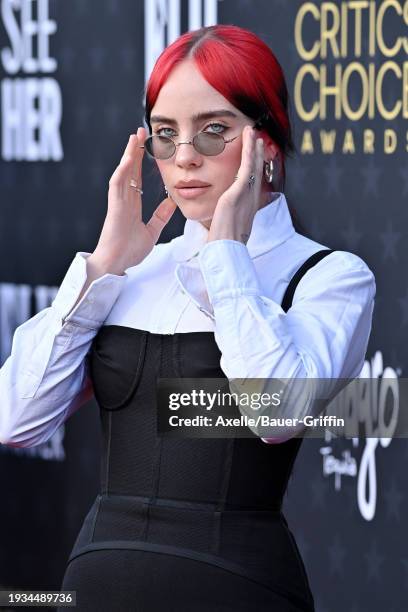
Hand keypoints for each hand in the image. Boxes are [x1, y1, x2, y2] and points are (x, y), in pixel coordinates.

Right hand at [89, 127, 176, 274]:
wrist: (116, 263)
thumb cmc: (129, 250)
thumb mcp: (152, 231)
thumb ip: (161, 216)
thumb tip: (173, 202)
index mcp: (132, 204)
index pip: (137, 177)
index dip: (141, 161)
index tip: (148, 146)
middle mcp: (124, 199)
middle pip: (130, 169)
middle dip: (135, 150)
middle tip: (141, 131)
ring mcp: (118, 202)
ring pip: (123, 172)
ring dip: (128, 154)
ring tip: (134, 136)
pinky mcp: (115, 207)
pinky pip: (117, 186)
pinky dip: (122, 171)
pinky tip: (127, 158)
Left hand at [206, 125, 263, 244]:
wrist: (226, 248)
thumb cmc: (225, 242)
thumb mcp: (227, 226)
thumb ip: (226, 217)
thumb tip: (221, 217)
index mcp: (248, 206)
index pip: (253, 182)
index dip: (255, 167)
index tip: (255, 156)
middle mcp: (251, 198)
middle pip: (257, 170)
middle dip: (258, 154)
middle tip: (258, 139)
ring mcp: (247, 194)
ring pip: (254, 165)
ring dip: (254, 147)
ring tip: (253, 133)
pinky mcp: (239, 191)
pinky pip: (247, 167)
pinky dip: (249, 151)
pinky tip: (250, 139)